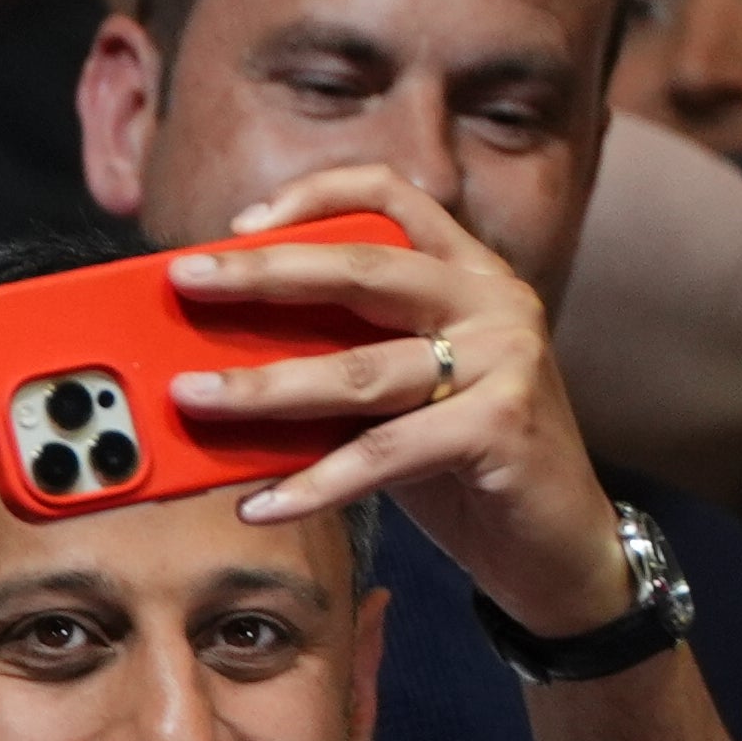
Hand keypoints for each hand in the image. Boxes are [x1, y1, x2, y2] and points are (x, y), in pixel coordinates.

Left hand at [163, 167, 636, 636]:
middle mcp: (492, 301)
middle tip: (184, 279)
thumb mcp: (397, 401)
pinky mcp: (502, 426)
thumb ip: (336, 369)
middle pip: (363, 269)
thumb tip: (215, 373)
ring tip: (190, 398)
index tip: (242, 224)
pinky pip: (383, 454)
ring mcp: (505, 359)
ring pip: (360, 369)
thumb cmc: (463, 468)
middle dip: (263, 274)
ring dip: (264, 387)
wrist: (557, 544)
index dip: (316, 196)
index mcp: (466, 275)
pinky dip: (313, 485)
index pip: (393, 197)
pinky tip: (258, 504)